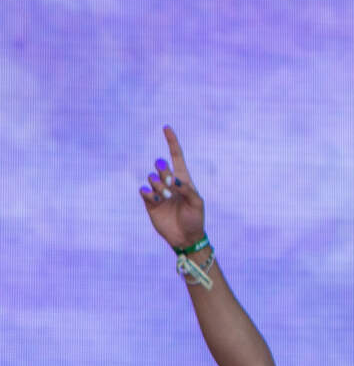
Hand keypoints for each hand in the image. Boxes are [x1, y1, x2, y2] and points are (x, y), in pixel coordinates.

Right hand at [138, 126, 205, 250]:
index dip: (172, 142)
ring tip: (165, 197)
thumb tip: (175, 180)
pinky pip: (144, 190)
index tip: (166, 128)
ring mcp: (158, 192)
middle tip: (170, 183)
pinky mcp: (149, 202)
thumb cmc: (195, 219)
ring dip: (158, 185)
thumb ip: (188, 190)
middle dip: (163, 170)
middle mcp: (170, 183)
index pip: (177, 157)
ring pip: (151, 178)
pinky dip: (147, 192)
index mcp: (184, 180)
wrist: (185, 237)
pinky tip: (153, 198)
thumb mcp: (197, 204)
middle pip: (161, 166)